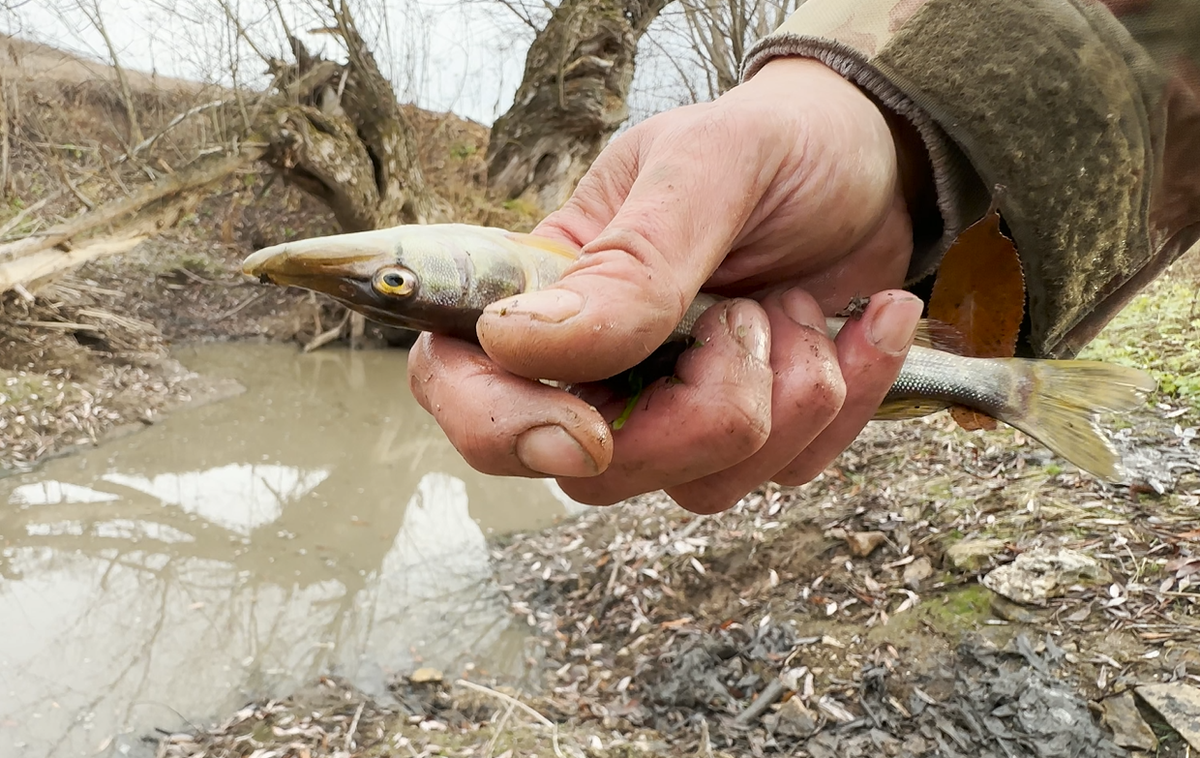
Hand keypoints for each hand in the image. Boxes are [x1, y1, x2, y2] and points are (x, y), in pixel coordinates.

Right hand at [408, 57, 926, 513]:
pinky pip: (787, 472)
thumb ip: (628, 263)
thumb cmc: (774, 147)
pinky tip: (868, 322)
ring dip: (787, 396)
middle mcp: (596, 368)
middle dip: (705, 412)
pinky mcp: (749, 435)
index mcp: (548, 290)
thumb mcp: (705, 170)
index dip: (502, 428)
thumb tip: (517, 343)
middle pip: (594, 470)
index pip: (465, 388)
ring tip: (799, 304)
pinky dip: (847, 397)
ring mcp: (672, 409)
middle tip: (754, 313)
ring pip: (700, 488)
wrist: (874, 163)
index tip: (589, 428)